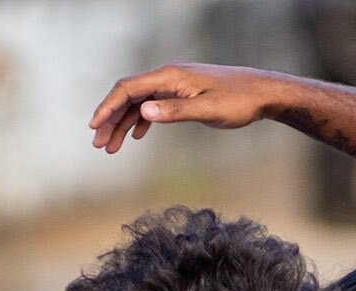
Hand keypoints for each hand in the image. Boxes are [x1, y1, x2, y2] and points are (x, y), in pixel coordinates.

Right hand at [89, 62, 285, 153]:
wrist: (261, 93)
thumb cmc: (238, 100)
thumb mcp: (207, 109)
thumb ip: (175, 111)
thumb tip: (143, 111)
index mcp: (170, 77)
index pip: (128, 89)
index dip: (108, 107)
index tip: (94, 127)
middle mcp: (168, 77)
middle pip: (129, 96)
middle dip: (111, 119)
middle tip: (99, 145)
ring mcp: (175, 85)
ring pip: (140, 103)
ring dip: (123, 124)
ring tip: (112, 148)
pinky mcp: (182, 94)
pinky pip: (154, 105)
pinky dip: (141, 120)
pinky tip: (136, 136)